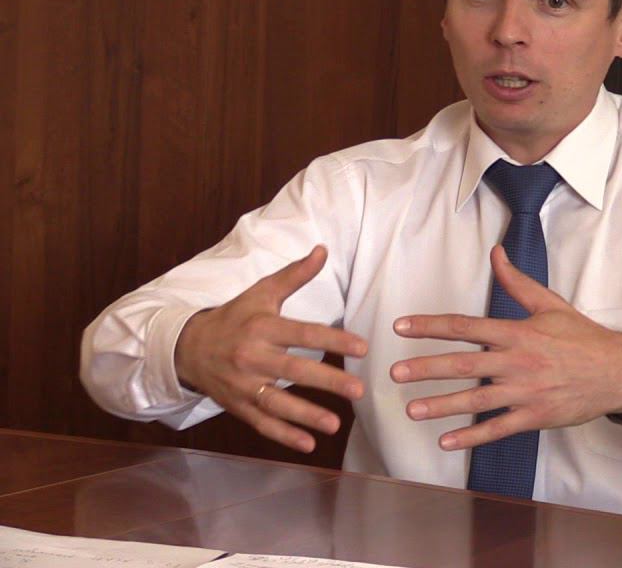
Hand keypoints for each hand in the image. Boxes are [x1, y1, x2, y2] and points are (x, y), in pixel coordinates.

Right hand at [174, 245, 367, 452]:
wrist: (185, 347)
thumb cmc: (233, 317)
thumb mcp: (261, 293)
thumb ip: (294, 275)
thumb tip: (323, 250)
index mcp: (262, 327)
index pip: (303, 333)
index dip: (333, 339)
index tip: (363, 347)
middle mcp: (251, 357)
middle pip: (294, 371)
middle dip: (328, 381)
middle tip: (359, 389)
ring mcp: (242, 385)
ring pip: (277, 403)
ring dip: (306, 416)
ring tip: (335, 425)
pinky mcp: (236, 406)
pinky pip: (261, 424)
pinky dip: (283, 436)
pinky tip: (309, 445)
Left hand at [390, 245, 621, 450]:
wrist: (617, 371)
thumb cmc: (583, 337)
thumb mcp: (550, 304)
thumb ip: (517, 283)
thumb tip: (496, 254)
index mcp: (517, 332)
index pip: (466, 326)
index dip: (431, 326)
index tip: (402, 327)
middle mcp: (517, 361)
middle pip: (463, 364)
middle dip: (426, 368)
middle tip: (395, 374)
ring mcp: (525, 392)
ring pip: (475, 399)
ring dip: (441, 405)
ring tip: (411, 409)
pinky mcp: (534, 416)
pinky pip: (497, 428)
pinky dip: (471, 436)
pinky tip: (445, 441)